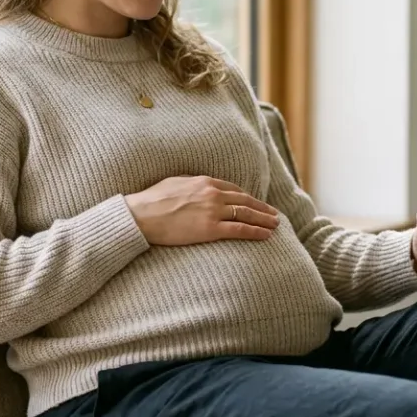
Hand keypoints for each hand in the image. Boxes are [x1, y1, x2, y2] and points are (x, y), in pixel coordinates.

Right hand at [126, 175, 280, 245]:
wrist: (142, 215)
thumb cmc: (152, 200)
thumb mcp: (175, 183)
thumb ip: (192, 184)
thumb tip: (198, 186)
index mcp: (204, 181)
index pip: (234, 189)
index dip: (248, 198)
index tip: (256, 203)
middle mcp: (213, 194)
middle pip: (245, 201)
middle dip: (262, 208)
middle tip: (274, 214)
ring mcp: (213, 211)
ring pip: (246, 214)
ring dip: (264, 219)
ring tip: (275, 225)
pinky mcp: (210, 229)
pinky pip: (239, 229)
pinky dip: (255, 231)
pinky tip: (265, 235)